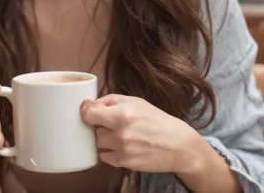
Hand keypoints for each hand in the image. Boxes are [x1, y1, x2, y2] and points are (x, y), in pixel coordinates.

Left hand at [81, 94, 197, 173]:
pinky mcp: (124, 163)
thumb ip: (109, 100)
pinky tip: (122, 145)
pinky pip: (104, 156)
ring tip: (118, 134)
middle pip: (93, 129)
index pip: (89, 113)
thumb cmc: (155, 119)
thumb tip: (89, 104)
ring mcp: (122, 149)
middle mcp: (120, 132)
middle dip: (99, 126)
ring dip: (104, 138)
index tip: (88, 110)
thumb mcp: (134, 101)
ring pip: (98, 143)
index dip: (86, 111)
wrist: (176, 144)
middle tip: (111, 123)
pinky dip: (109, 151)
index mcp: (122, 113)